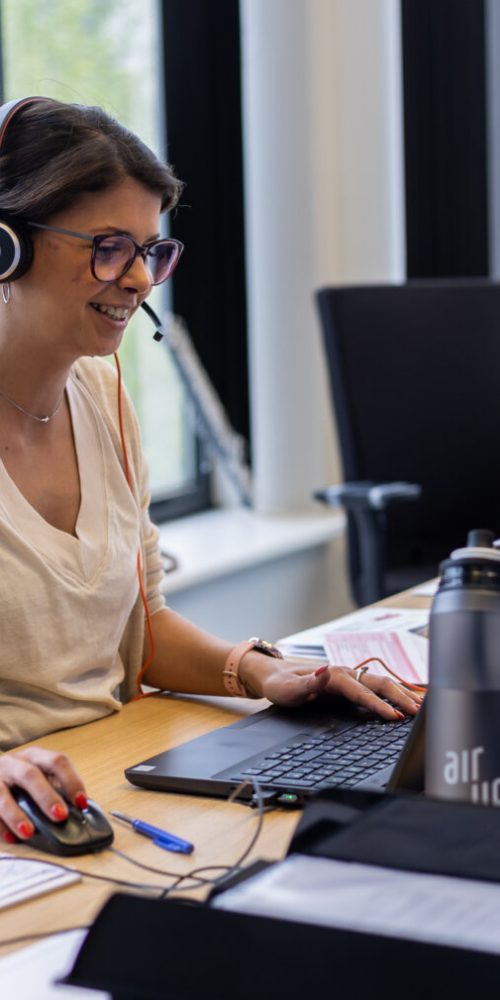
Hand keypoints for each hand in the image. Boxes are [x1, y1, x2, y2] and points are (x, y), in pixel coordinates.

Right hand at [0, 747, 87, 844]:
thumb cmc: (22, 781)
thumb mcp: (40, 777)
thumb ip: (56, 790)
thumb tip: (79, 813)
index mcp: (35, 756)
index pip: (57, 762)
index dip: (71, 781)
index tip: (81, 803)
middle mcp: (14, 763)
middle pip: (30, 775)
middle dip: (46, 796)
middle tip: (60, 816)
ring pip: (2, 793)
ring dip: (16, 814)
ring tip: (29, 832)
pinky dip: (1, 826)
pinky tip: (11, 838)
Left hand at [259, 660, 422, 719]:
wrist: (275, 676)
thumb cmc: (281, 685)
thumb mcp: (289, 688)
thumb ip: (308, 683)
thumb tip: (325, 670)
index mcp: (334, 675)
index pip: (363, 692)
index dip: (380, 705)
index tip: (395, 718)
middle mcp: (346, 674)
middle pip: (380, 684)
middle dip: (400, 698)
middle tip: (418, 713)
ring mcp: (350, 678)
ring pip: (382, 684)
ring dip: (401, 694)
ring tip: (420, 708)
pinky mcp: (351, 684)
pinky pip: (377, 688)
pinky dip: (394, 693)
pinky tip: (404, 702)